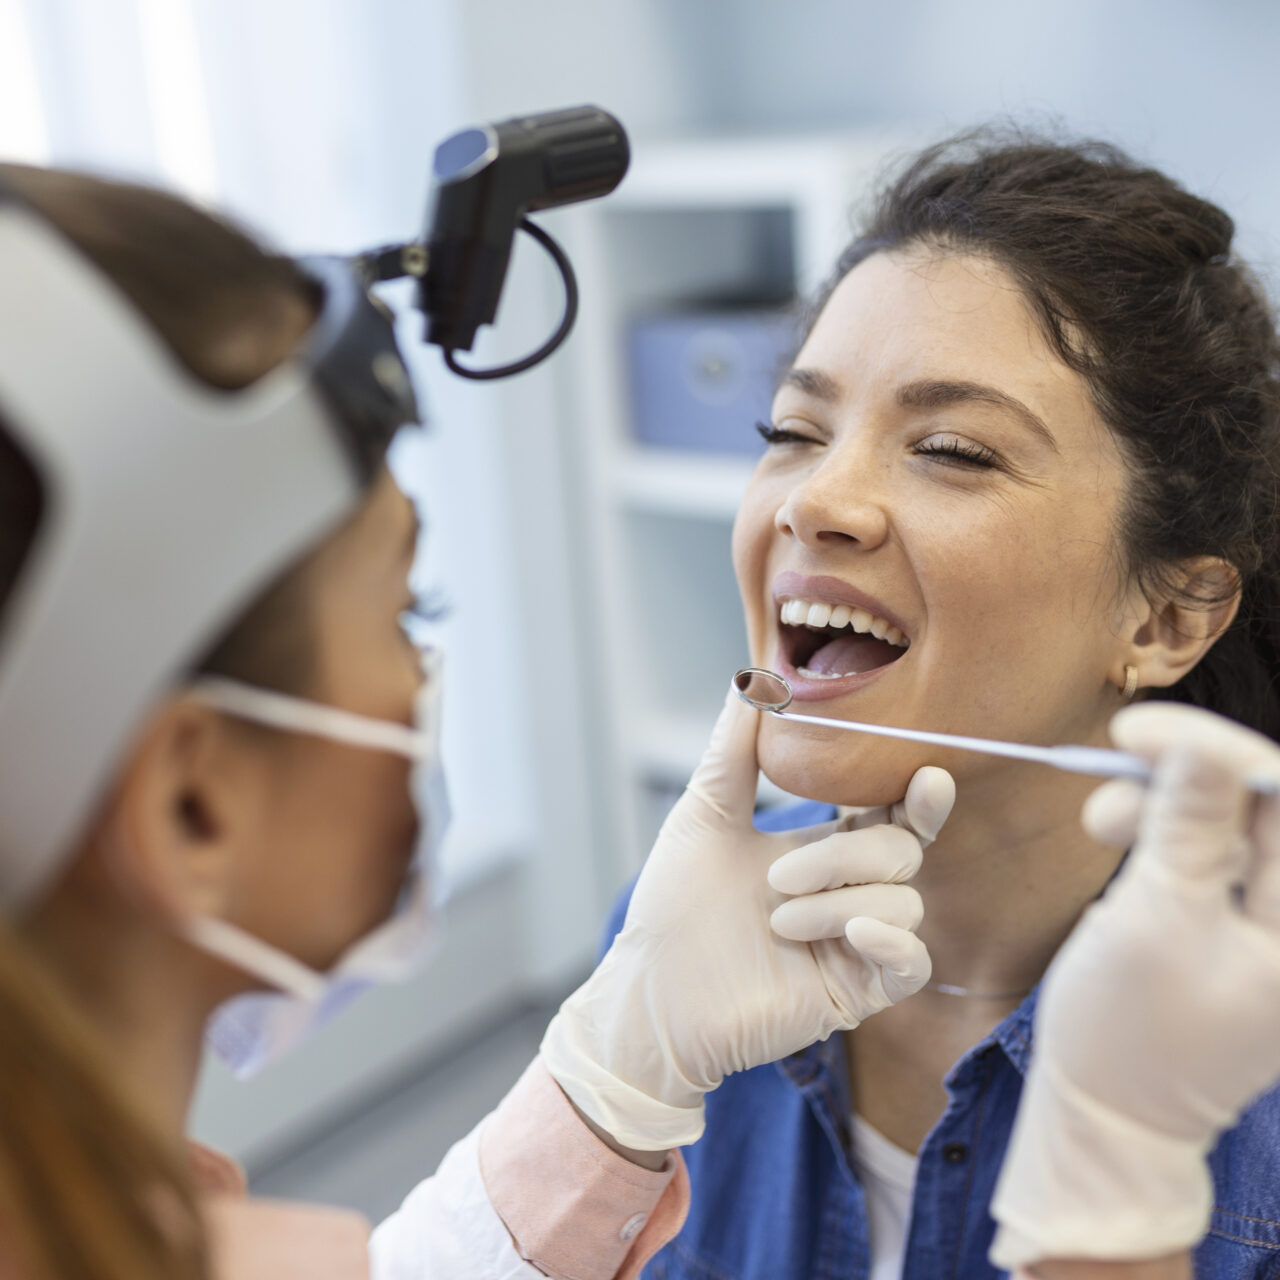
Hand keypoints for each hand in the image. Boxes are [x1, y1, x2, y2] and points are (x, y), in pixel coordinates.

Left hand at [540, 684, 954, 1149]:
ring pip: (905, 902)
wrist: (649, 990)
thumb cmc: (673, 906)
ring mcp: (856, 944)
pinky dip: (894, 944)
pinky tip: (853, 934)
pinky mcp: (858, 992)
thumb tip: (753, 676)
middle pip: (901, 850)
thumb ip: (735, 748)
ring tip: (776, 921)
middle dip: (846, 856)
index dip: (916, 794)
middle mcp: (848, 892)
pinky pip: (913, 963)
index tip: (925, 773)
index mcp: (823, 848)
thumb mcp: (704, 814)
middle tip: (777, 878)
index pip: (891, 812)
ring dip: (841, 903)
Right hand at [990, 702, 1279, 1268]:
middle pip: (1264, 811)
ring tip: (1098, 819)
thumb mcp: (1153, 918)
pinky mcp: (1240, 930)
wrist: (1110, 1119)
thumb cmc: (1129, 1032)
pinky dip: (1166, 837)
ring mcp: (1273, 930)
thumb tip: (1205, 742)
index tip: (1136, 730)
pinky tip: (1118, 837)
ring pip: (1234, 827)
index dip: (1216, 751)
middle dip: (1186, 778)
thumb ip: (1187, 827)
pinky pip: (1215, 858)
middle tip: (1112, 766)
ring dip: (1167, 806)